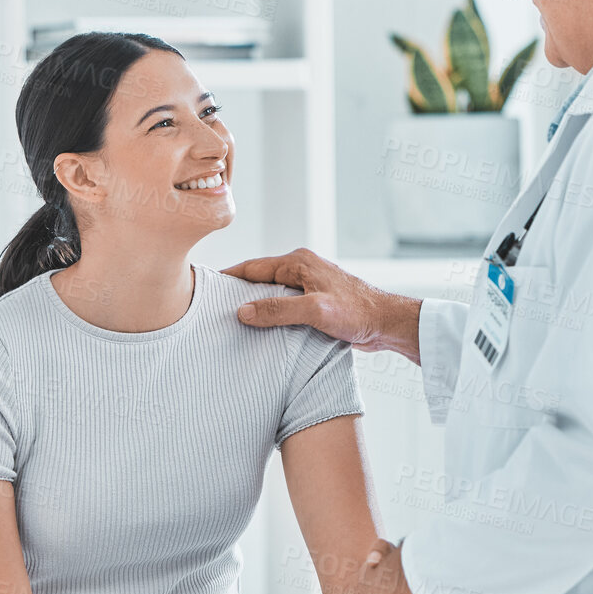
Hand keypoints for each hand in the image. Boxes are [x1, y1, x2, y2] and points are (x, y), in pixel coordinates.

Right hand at [223, 248, 419, 359]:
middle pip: (259, 279)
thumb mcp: (315, 311)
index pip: (252, 267)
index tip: (204, 287)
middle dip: (238, 292)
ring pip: (272, 293)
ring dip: (256, 306)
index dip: (228, 278)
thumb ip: (278, 310)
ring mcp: (309, 285)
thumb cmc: (358, 313)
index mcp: (298, 263)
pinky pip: (285, 305)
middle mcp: (302, 269)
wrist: (387, 323)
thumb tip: (242, 311)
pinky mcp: (316, 301)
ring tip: (233, 322)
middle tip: (213, 309)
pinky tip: (262, 330)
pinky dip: (272, 314)